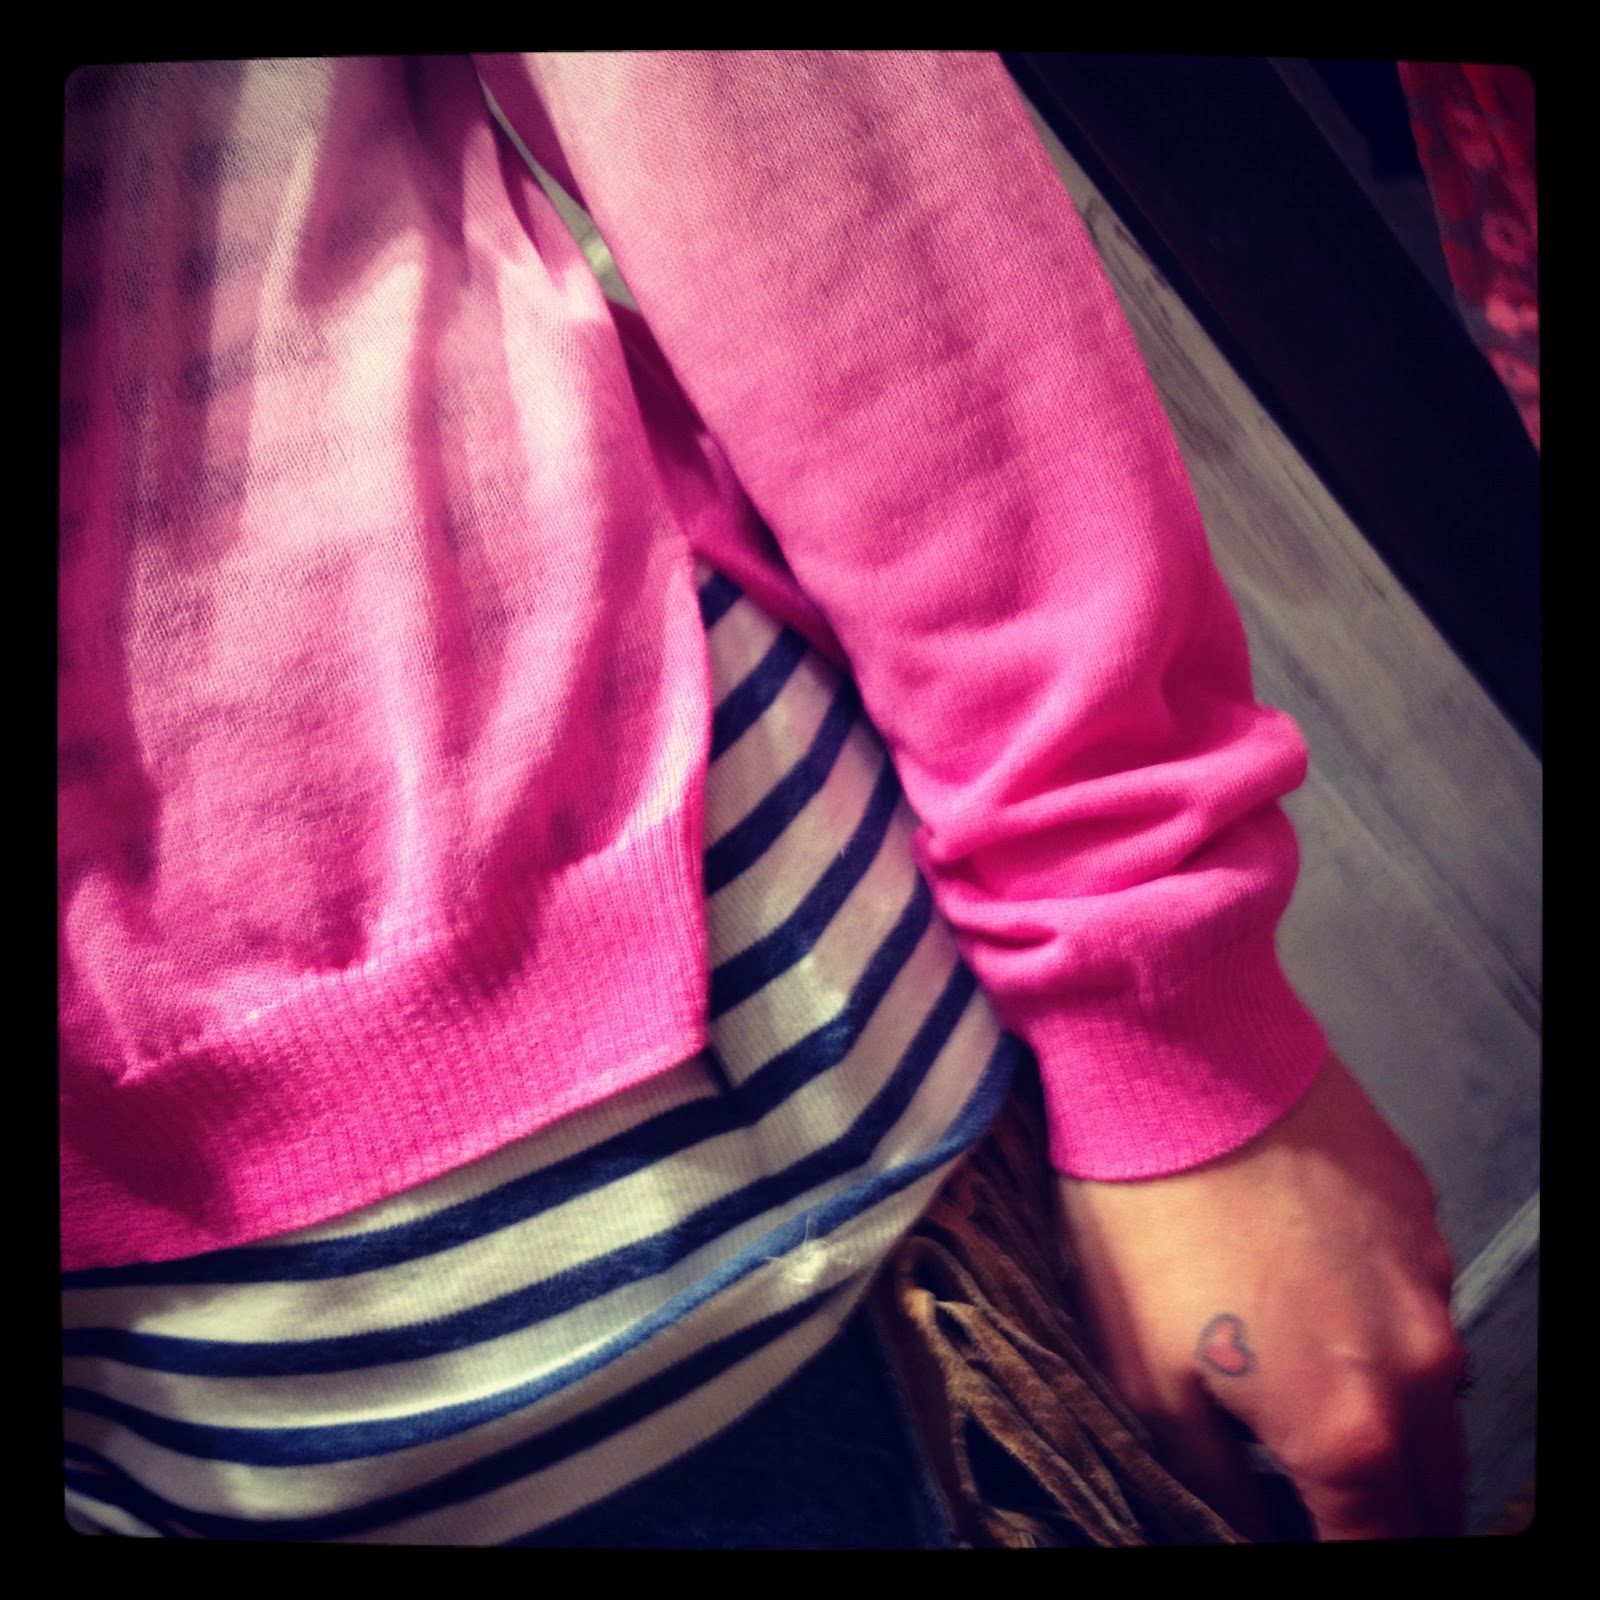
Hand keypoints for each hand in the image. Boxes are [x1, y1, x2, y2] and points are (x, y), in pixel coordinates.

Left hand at [1055, 1053, 1468, 1540]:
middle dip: (1378, 1508)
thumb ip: (1215, 1482)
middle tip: (1310, 1490)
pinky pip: (1420, 1304)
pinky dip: (1381, 1325)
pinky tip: (1307, 1286)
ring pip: (1436, 1396)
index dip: (1339, 1555)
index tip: (1299, 1534)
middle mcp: (1419, 1365)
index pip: (1378, 1548)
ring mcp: (1432, 1281)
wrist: (1178, 1055)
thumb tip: (1250, 1526)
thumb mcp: (1144, 1374)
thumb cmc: (1145, 1209)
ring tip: (1302, 1386)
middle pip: (1430, 1487)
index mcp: (1348, 1426)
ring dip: (1389, 1418)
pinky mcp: (1422, 1214)